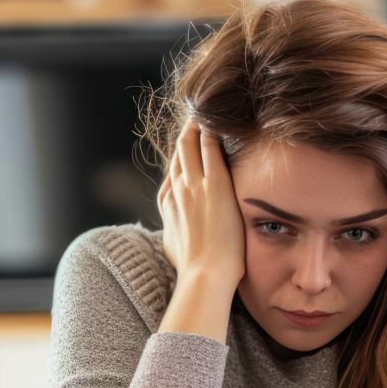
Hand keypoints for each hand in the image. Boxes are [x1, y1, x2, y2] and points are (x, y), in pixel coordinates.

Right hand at [157, 120, 245, 291]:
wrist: (204, 274)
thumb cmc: (194, 269)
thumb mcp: (175, 247)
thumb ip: (177, 232)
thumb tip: (178, 234)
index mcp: (167, 205)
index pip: (173, 172)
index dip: (181, 156)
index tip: (188, 146)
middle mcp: (177, 190)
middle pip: (178, 153)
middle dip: (187, 134)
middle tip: (197, 117)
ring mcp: (194, 185)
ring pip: (191, 145)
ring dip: (197, 127)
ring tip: (206, 113)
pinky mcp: (215, 183)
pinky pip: (210, 147)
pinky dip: (212, 131)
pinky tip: (218, 120)